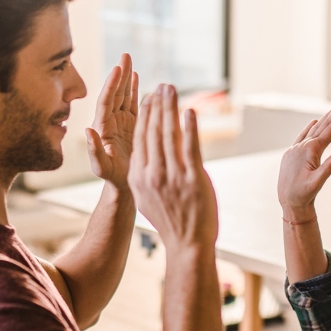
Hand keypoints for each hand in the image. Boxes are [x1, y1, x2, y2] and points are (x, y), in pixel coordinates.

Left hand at [87, 53, 138, 190]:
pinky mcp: (132, 125)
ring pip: (124, 95)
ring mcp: (121, 122)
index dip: (112, 85)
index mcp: (103, 127)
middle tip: (125, 55)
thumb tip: (87, 129)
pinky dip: (135, 90)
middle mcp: (111, 121)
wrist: (123, 185)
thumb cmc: (111, 178)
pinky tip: (138, 78)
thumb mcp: (101, 167)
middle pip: (115, 93)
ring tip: (130, 61)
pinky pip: (133, 104)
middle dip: (120, 74)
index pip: (106, 101)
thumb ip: (93, 150)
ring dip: (127, 78)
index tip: (117, 69)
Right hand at [128, 84, 218, 250]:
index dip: (146, 116)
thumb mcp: (147, 198)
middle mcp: (152, 174)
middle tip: (162, 86)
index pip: (140, 139)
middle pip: (152, 132)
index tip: (150, 98)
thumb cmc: (171, 220)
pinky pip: (190, 147)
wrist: (187, 244)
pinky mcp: (192, 179)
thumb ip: (144, 176)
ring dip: (170, 108)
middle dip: (157, 105)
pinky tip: (190, 111)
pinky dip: (189, 127)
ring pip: (169, 135)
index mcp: (138, 177)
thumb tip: (144, 158)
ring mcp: (172, 177)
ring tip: (172, 90)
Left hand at [277, 98, 330, 219]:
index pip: (330, 131)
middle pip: (323, 125)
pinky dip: (310, 128)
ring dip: (326, 118)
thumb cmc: (303, 194)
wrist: (288, 202)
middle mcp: (302, 146)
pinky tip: (315, 121)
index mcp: (310, 150)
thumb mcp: (317, 184)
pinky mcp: (292, 153)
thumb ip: (328, 169)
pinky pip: (303, 136)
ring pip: (314, 129)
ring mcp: (296, 148)